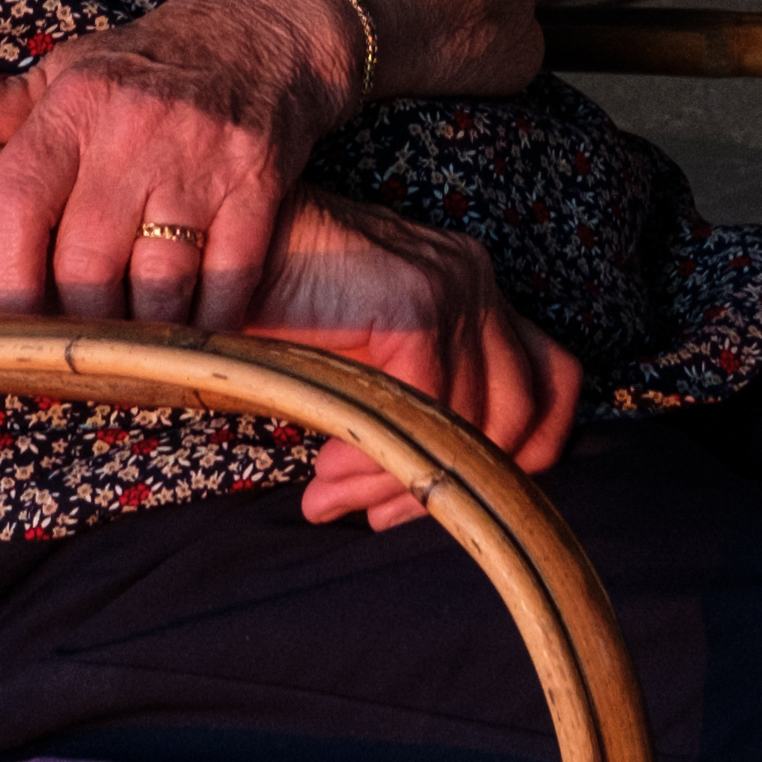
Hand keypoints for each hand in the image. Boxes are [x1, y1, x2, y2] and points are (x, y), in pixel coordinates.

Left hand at [0, 0, 357, 330]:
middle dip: (75, 323)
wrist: (267, 29)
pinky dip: (208, 322)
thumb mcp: (65, 74)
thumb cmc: (147, 63)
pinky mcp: (259, 182)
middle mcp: (134, 129)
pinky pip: (229, 279)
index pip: (17, 203)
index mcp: (74, 105)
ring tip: (129, 357)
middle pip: (85, 262)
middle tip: (72, 358)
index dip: (4, 277)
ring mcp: (200, 158)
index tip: (3, 328)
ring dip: (143, 335)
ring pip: (157, 283)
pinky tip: (192, 336)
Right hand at [242, 189, 583, 529]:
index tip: (440, 505)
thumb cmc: (273, 304)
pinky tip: (329, 466)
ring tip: (336, 491)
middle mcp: (477, 282)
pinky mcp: (417, 302)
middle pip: (524, 411)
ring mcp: (455, 286)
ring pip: (478, 419)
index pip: (551, 385)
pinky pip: (426, 408)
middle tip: (374, 513)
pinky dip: (380, 453)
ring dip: (404, 477)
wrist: (210, 248)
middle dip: (451, 484)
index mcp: (475, 294)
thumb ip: (398, 412)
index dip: (514, 460)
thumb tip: (401, 508)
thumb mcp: (355, 366)